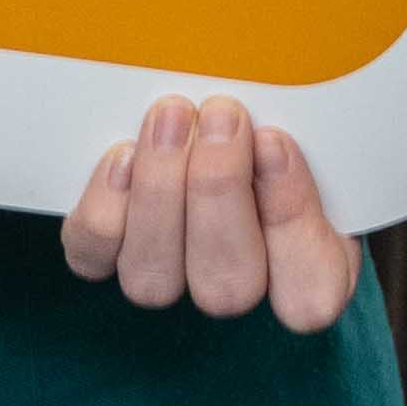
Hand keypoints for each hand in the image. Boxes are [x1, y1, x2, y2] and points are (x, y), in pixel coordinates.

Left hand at [56, 94, 357, 332]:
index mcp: (308, 271)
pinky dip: (106, 208)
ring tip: (173, 117)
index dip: (291, 222)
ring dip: (161, 194)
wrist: (207, 110)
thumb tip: (280, 126)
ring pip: (155, 279)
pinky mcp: (108, 255)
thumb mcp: (312, 128)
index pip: (310, 295)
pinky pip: (94, 256)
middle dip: (220, 192)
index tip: (276, 142)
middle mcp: (234, 286)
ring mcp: (168, 277)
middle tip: (223, 115)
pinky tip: (123, 154)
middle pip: (228, 287)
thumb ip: (311, 138)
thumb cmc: (276, 118)